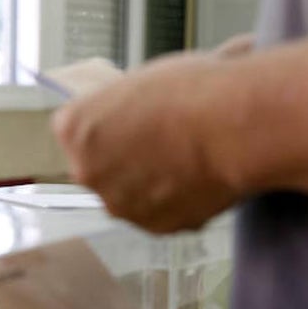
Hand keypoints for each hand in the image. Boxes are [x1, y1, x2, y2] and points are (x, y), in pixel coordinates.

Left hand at [51, 51, 242, 233]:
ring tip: (187, 158)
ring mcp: (118, 204)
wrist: (234, 126)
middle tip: (160, 140)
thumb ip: (122, 106)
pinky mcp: (153, 226)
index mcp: (73, 129)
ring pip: (128, 194)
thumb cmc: (193, 92)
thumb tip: (134, 110)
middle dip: (124, 158)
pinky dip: (175, 200)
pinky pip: (159, 212)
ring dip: (149, 182)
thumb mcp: (143, 81)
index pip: (74, 130)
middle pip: (98, 167)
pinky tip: (198, 177)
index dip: (106, 124)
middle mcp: (86, 172)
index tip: (127, 120)